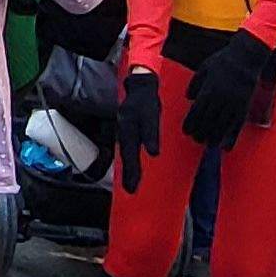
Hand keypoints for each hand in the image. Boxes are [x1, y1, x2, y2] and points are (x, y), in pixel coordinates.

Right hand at [112, 67, 162, 194]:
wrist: (140, 86)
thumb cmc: (147, 101)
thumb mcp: (152, 115)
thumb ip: (152, 134)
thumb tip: (153, 153)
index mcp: (128, 129)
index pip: (130, 154)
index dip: (132, 171)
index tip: (133, 187)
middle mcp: (122, 132)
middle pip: (126, 156)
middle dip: (129, 174)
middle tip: (131, 190)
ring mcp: (122, 131)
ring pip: (124, 153)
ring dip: (128, 169)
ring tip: (130, 185)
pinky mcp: (125, 131)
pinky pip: (126, 149)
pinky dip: (128, 160)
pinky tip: (131, 168)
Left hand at [181, 33, 275, 149]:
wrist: (247, 56)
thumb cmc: (224, 60)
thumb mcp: (204, 68)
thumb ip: (195, 84)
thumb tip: (189, 98)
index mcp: (209, 89)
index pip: (196, 112)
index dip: (190, 124)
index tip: (186, 131)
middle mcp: (220, 98)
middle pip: (208, 121)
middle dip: (200, 133)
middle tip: (196, 139)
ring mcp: (234, 103)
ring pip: (222, 126)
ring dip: (214, 138)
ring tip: (209, 144)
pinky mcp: (245, 106)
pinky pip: (238, 126)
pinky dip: (232, 138)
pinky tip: (227, 147)